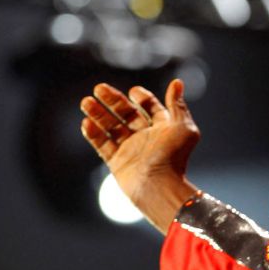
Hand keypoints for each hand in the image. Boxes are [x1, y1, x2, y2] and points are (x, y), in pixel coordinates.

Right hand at [80, 79, 201, 232]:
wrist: (159, 186)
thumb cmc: (175, 157)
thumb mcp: (183, 127)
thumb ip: (177, 105)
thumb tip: (177, 82)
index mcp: (163, 129)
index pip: (150, 108)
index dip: (142, 98)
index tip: (133, 92)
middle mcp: (146, 138)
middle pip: (126, 114)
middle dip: (113, 101)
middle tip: (99, 88)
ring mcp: (131, 150)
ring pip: (111, 128)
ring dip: (98, 114)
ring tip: (85, 102)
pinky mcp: (118, 163)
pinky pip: (103, 146)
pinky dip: (94, 134)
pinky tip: (86, 123)